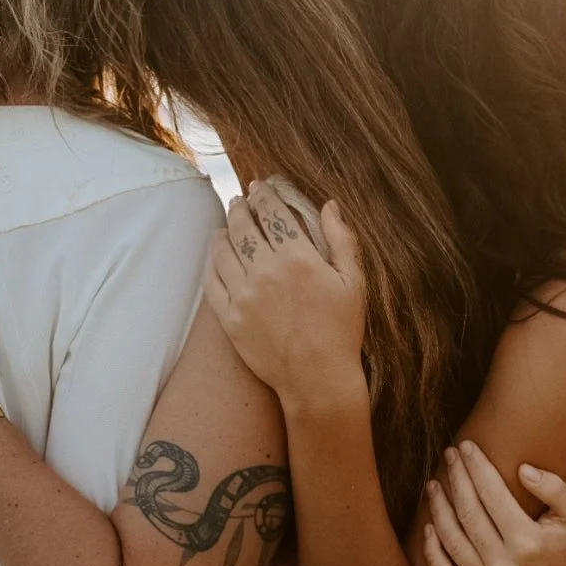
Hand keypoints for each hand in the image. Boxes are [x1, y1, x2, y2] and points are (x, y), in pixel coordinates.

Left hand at [205, 179, 365, 405]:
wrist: (317, 379)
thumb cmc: (342, 330)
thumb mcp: (354, 281)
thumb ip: (342, 239)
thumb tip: (330, 205)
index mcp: (299, 258)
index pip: (273, 213)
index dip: (264, 195)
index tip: (260, 186)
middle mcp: (266, 272)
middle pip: (244, 226)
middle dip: (240, 208)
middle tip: (240, 200)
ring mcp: (244, 295)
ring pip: (224, 250)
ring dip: (224, 231)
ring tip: (226, 224)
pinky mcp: (229, 318)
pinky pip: (212, 281)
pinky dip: (211, 262)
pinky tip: (215, 254)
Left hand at [421, 442, 565, 565]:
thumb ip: (554, 487)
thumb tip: (523, 469)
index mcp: (528, 542)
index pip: (492, 495)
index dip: (477, 467)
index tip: (466, 446)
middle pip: (468, 514)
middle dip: (456, 480)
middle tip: (449, 456)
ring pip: (452, 541)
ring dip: (438, 509)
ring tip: (434, 486)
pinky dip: (432, 551)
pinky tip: (427, 527)